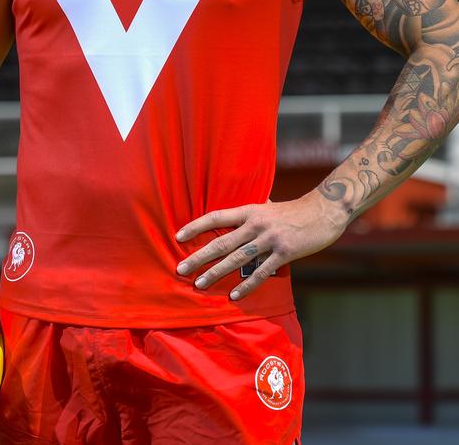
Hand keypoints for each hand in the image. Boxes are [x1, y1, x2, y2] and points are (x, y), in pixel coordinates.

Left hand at [175, 190, 346, 299]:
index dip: (196, 226)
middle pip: (222, 242)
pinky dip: (246, 285)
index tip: (178, 236)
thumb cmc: (294, 210)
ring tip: (199, 284)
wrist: (324, 211)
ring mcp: (270, 239)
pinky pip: (261, 272)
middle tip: (180, 268)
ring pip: (237, 259)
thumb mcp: (268, 206)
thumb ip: (252, 212)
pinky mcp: (284, 253)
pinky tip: (233, 296)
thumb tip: (236, 215)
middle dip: (199, 256)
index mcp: (249, 210)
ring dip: (216, 272)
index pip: (216, 217)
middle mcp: (256, 223)